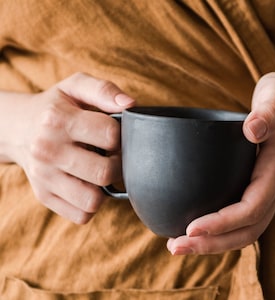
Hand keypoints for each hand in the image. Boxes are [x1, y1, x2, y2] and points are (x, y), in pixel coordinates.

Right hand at [5, 73, 134, 223]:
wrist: (18, 128)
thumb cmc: (54, 107)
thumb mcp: (75, 87)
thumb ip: (104, 91)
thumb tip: (131, 105)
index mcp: (58, 119)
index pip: (111, 135)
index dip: (121, 135)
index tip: (115, 135)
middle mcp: (47, 150)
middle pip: (105, 172)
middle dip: (118, 164)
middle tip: (113, 156)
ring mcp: (44, 177)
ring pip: (93, 200)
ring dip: (104, 188)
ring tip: (99, 171)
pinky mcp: (44, 196)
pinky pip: (81, 214)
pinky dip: (91, 203)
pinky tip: (88, 185)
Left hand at [167, 72, 274, 254]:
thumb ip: (269, 111)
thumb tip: (252, 130)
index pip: (251, 208)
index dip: (222, 223)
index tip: (191, 229)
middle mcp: (273, 188)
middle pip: (245, 230)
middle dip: (211, 243)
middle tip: (175, 246)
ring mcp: (266, 192)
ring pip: (242, 231)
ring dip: (211, 243)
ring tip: (178, 245)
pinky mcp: (255, 189)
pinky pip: (239, 219)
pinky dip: (217, 231)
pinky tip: (194, 229)